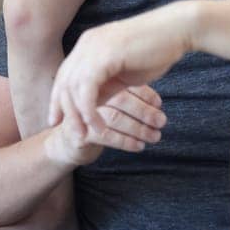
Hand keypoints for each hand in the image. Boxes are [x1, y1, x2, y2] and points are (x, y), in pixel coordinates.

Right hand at [42, 84, 166, 167]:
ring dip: (138, 128)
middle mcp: (88, 95)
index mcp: (97, 83)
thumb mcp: (110, 106)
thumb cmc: (95, 122)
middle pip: (120, 99)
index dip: (144, 94)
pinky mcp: (78, 132)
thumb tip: (157, 104)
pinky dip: (125, 141)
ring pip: (115, 117)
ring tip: (154, 136)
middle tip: (161, 121)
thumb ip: (128, 99)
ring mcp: (81, 113)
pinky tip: (138, 146)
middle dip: (144, 111)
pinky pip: (105, 135)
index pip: (124, 83)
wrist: (67, 142)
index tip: (159, 105)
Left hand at [47, 6, 191, 135]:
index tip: (59, 120)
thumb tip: (91, 104)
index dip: (59, 99)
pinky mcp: (103, 57)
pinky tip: (99, 126)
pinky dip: (89, 111)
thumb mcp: (123, 72)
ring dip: (76, 116)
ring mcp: (92, 48)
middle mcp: (86, 44)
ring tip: (85, 135)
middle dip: (61, 110)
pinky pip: (87, 90)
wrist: (177, 30)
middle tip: (70, 133)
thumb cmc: (156, 51)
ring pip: (72, 88)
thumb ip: (105, 84)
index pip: (65, 75)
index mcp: (88, 44)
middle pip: (63, 82)